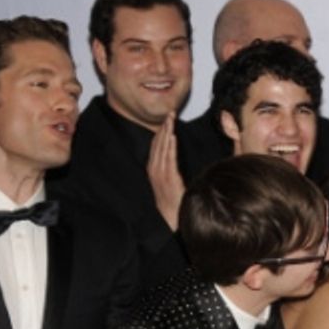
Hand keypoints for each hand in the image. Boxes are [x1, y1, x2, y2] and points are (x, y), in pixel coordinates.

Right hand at [147, 112, 184, 230]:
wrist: (171, 216)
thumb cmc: (173, 200)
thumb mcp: (169, 181)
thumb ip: (170, 168)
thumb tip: (175, 157)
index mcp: (153, 168)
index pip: (156, 145)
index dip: (160, 131)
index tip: (166, 119)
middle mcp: (154, 168)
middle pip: (158, 142)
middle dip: (163, 127)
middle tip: (169, 113)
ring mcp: (160, 172)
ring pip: (162, 147)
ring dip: (166, 132)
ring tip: (171, 119)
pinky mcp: (168, 177)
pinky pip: (168, 158)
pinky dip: (169, 146)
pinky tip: (172, 136)